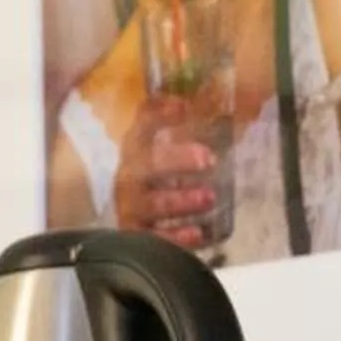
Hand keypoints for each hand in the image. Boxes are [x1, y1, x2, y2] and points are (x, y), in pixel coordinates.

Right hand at [116, 95, 219, 245]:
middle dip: (177, 160)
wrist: (135, 226)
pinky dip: (177, 236)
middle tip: (209, 159)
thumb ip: (176, 129)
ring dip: (182, 200)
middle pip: (148, 164)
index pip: (143, 126)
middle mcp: (130, 177)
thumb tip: (191, 102)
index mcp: (136, 151)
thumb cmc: (158, 182)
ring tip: (210, 197)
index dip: (159, 115)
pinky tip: (198, 233)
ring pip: (153, 203)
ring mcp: (131, 208)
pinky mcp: (137, 237)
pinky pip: (156, 238)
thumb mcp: (168, 151)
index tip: (183, 107)